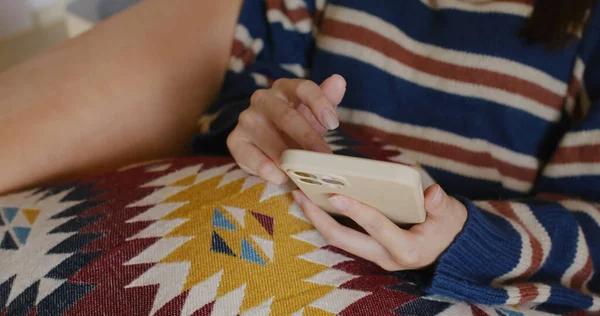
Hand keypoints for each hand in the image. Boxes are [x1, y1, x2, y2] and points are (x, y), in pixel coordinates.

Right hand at [227, 75, 345, 183]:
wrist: (269, 145)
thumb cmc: (295, 126)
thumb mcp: (314, 114)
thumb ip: (328, 98)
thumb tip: (339, 81)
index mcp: (285, 88)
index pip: (303, 88)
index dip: (319, 104)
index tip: (334, 125)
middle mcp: (263, 99)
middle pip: (286, 115)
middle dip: (307, 138)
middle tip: (323, 157)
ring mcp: (247, 119)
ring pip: (267, 137)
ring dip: (286, 157)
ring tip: (303, 172)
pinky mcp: (235, 139)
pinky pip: (247, 153)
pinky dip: (264, 167)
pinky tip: (279, 176)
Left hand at [292, 184, 467, 270]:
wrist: (451, 250)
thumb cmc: (450, 229)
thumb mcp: (451, 215)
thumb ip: (441, 205)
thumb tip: (431, 193)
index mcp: (406, 249)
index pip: (376, 227)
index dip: (355, 210)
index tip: (335, 195)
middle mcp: (385, 257)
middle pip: (344, 239)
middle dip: (319, 218)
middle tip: (301, 195)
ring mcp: (375, 256)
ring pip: (339, 240)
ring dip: (318, 219)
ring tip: (301, 197)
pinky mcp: (370, 250)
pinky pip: (344, 237)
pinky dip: (328, 220)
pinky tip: (316, 204)